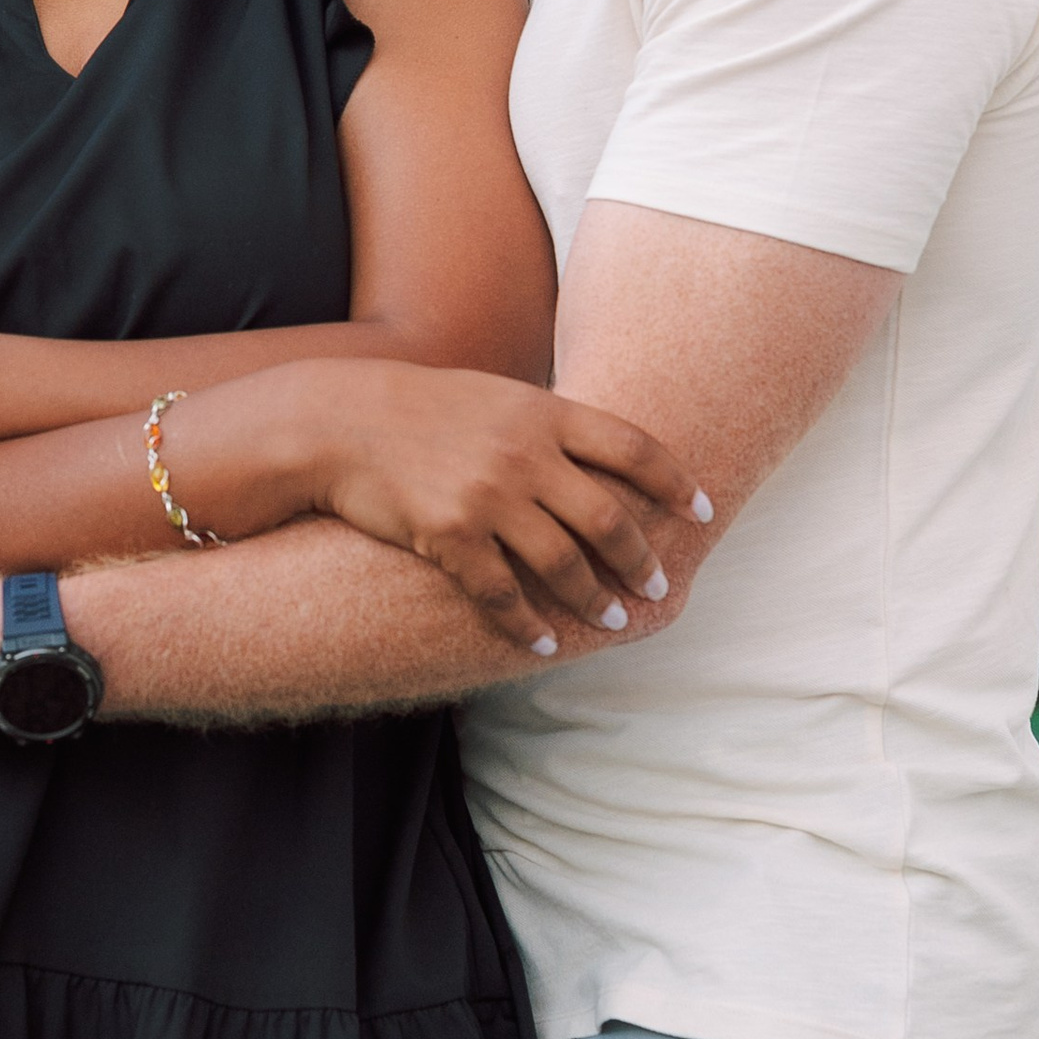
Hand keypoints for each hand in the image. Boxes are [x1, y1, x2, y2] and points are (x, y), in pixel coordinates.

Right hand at [309, 364, 708, 646]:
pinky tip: (542, 643)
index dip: (674, 481)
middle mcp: (523, 453)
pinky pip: (503, 593)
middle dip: (640, 560)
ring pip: (563, 563)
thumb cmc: (416, 406)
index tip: (701, 510)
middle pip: (608, 517)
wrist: (336, 421)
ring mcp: (488, 496)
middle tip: (658, 588)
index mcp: (541, 412)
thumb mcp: (492, 395)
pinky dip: (528, 625)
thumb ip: (545, 423)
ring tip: (610, 620)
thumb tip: (600, 454)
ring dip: (594, 599)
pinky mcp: (450, 535)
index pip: (632, 446)